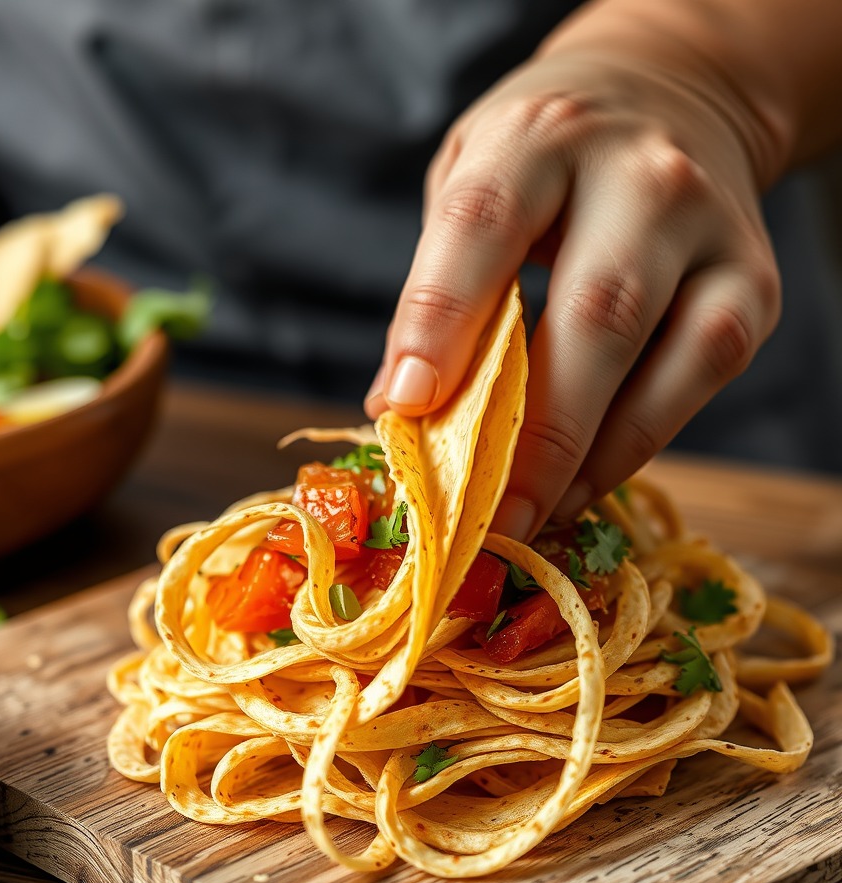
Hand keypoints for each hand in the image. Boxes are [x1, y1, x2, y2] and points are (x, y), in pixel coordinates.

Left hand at [364, 33, 780, 541]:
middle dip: (532, 434)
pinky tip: (582, 481)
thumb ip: (437, 292)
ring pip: (659, 357)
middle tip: (482, 516)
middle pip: (592, 313)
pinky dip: (634, 445)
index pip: (483, 227)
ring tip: (529, 515)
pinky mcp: (753, 283)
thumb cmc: (544, 163)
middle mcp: (639, 176)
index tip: (403, 409)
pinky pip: (698, 380)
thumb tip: (398, 412)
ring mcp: (708, 230)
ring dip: (588, 457)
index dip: (439, 323)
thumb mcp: (469, 188)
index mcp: (539, 138)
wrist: (668, 98)